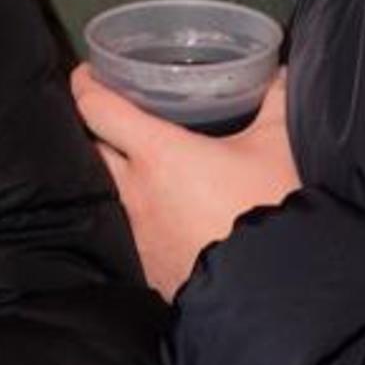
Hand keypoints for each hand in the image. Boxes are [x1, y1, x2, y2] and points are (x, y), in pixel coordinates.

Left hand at [72, 65, 297, 300]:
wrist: (272, 291)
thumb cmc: (268, 206)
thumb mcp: (277, 145)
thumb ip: (274, 101)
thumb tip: (278, 73)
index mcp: (156, 153)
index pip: (98, 109)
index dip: (86, 86)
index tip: (87, 74)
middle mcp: (134, 192)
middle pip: (93, 150)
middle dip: (98, 130)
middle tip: (116, 115)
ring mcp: (137, 235)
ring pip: (114, 193)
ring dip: (124, 177)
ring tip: (146, 165)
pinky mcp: (148, 269)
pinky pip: (134, 232)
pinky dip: (145, 217)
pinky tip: (166, 214)